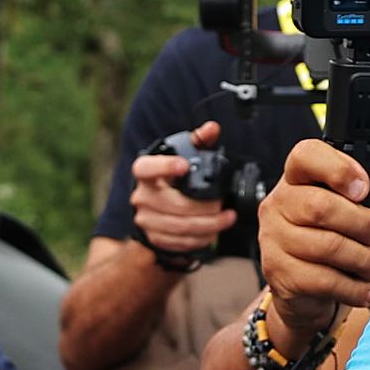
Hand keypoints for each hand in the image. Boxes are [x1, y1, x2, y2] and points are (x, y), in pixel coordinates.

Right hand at [130, 120, 234, 254]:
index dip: (164, 166)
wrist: (157, 208)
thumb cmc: (175, 178)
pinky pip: (178, 242)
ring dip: (208, 225)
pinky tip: (213, 233)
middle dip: (206, 208)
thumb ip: (199, 141)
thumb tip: (212, 128)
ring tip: (227, 219)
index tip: (183, 166)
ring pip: (179, 226)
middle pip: (175, 205)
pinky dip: (199, 239)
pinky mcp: (153, 237)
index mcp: (146, 172)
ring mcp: (145, 219)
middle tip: (226, 207)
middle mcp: (142, 196)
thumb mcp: (185, 156)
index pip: (147, 167)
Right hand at [259, 140, 369, 338]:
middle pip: (320, 206)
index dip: (338, 168)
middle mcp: (279, 203)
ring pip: (325, 246)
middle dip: (362, 223)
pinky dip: (353, 287)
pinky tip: (366, 290)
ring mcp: (272, 238)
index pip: (306, 155)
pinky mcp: (278, 273)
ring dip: (363, 259)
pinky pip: (321, 279)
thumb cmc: (346, 241)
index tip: (365, 188)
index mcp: (300, 178)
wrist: (319, 292)